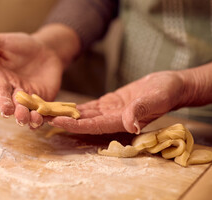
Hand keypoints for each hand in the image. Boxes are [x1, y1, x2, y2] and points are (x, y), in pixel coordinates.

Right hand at [0, 33, 64, 127]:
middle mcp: (12, 92)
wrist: (45, 49)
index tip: (6, 109)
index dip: (2, 101)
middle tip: (20, 117)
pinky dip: (43, 118)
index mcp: (0, 80)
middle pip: (13, 106)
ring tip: (33, 120)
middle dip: (16, 113)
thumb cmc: (20, 45)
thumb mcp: (1, 42)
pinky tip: (45, 119)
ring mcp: (27, 99)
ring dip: (29, 118)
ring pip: (26, 113)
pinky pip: (41, 113)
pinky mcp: (42, 102)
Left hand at [48, 71, 185, 133]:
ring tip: (46, 111)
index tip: (56, 121)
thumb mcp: (156, 98)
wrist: (170, 86)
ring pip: (83, 114)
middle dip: (63, 120)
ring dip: (65, 114)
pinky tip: (61, 106)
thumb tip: (130, 123)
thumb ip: (142, 109)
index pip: (93, 125)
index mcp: (121, 121)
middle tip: (41, 117)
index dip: (74, 124)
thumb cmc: (166, 92)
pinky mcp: (109, 103)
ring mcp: (109, 111)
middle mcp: (112, 119)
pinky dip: (75, 107)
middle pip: (83, 122)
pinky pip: (88, 107)